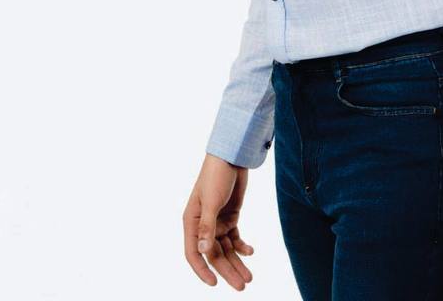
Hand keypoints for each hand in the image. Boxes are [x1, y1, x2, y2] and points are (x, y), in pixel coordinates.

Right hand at [183, 152, 255, 289]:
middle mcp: (203, 225)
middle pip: (214, 254)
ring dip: (237, 262)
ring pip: (226, 249)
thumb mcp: (211, 201)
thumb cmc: (216, 175)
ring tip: (249, 277)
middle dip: (227, 270)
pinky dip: (242, 246)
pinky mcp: (230, 217)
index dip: (202, 270)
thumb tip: (203, 252)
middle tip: (242, 286)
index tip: (214, 284)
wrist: (232, 157)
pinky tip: (250, 252)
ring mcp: (217, 222)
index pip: (193, 253)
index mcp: (191, 222)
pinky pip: (235, 238)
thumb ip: (207, 227)